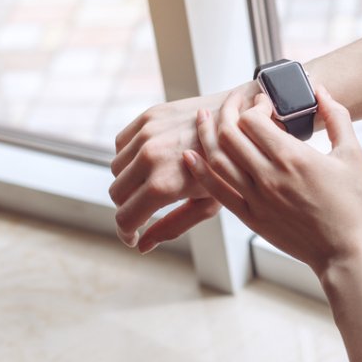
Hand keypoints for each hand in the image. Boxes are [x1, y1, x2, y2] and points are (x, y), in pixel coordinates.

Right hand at [109, 81, 259, 246]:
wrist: (245, 120)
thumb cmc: (233, 167)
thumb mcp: (208, 204)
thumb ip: (173, 225)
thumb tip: (142, 246)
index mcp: (164, 184)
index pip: (125, 218)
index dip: (126, 233)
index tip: (134, 237)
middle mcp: (149, 157)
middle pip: (116, 193)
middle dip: (127, 208)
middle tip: (144, 212)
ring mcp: (147, 133)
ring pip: (116, 168)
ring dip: (127, 181)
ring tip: (149, 185)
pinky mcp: (149, 116)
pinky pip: (122, 143)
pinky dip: (129, 155)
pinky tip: (149, 161)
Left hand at [158, 87, 361, 275]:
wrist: (346, 252)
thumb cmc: (354, 205)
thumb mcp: (353, 154)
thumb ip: (337, 118)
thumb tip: (321, 91)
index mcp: (293, 157)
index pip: (252, 120)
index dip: (254, 104)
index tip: (264, 102)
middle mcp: (268, 176)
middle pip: (229, 134)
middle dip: (227, 111)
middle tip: (233, 102)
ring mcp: (256, 199)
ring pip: (217, 159)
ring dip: (206, 134)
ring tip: (204, 118)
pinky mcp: (251, 217)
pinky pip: (215, 191)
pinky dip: (199, 171)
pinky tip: (190, 155)